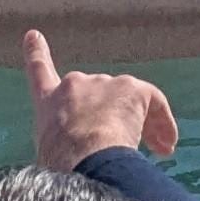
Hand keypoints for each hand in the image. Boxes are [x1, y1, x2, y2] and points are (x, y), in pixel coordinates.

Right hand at [23, 28, 178, 171]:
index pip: (40, 73)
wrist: (83, 159)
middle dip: (110, 116)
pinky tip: (166, 146)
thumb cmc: (64, 165)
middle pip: (98, 94)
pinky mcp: (132, 88)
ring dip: (138, 123)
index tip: (34, 35)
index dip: (36, 53)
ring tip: (149, 149)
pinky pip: (154, 102)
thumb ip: (65, 136)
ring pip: (128, 101)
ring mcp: (104, 83)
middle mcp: (74, 85)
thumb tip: (84, 144)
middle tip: (121, 144)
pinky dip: (163, 123)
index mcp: (48, 102)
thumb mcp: (52, 150)